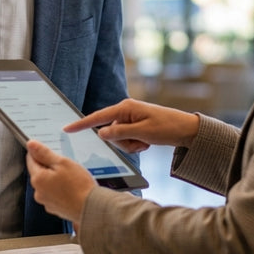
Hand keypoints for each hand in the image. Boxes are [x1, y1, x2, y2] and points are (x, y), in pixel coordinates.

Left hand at [26, 140, 94, 224]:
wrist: (91, 208)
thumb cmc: (79, 185)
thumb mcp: (63, 163)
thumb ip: (45, 153)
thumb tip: (31, 144)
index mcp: (38, 179)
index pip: (31, 160)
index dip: (40, 153)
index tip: (50, 152)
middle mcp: (38, 192)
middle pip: (39, 173)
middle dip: (50, 167)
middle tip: (66, 167)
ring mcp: (46, 202)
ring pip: (47, 184)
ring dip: (55, 180)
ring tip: (71, 179)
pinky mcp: (54, 209)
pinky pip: (54, 195)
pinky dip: (60, 191)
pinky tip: (71, 189)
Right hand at [66, 98, 200, 151]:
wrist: (186, 130)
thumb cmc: (167, 128)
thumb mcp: (142, 132)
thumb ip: (119, 133)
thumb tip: (101, 133)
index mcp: (125, 108)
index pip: (98, 117)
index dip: (82, 124)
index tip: (67, 128)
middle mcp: (125, 111)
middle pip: (110, 132)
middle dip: (123, 142)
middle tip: (141, 142)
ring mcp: (130, 119)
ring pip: (118, 139)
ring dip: (131, 145)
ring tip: (146, 142)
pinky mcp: (135, 126)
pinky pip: (127, 140)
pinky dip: (135, 144)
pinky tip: (147, 142)